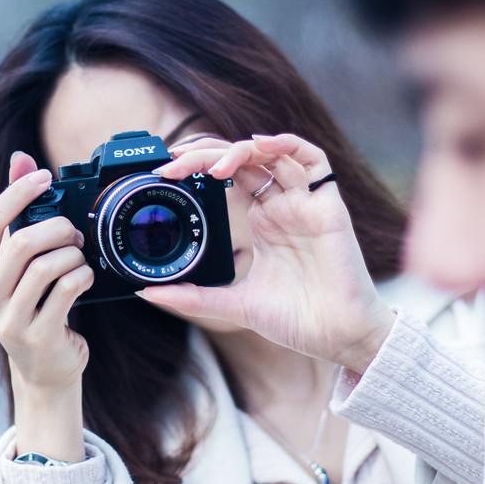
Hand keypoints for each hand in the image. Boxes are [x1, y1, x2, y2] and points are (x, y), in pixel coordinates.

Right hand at [0, 151, 94, 461]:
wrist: (45, 366)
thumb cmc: (33, 302)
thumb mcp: (19, 259)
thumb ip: (17, 210)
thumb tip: (20, 158)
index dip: (18, 192)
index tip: (45, 176)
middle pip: (21, 243)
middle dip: (56, 228)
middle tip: (74, 230)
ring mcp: (8, 320)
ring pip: (47, 266)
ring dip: (73, 254)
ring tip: (79, 257)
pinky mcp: (37, 336)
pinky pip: (67, 289)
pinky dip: (83, 275)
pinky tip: (84, 276)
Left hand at [139, 133, 395, 372]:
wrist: (338, 338)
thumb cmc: (297, 320)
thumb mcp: (232, 304)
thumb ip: (192, 297)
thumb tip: (147, 293)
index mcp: (261, 221)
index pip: (227, 176)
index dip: (198, 166)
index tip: (164, 172)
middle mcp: (281, 205)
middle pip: (242, 159)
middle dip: (206, 154)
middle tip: (173, 162)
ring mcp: (304, 202)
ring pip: (271, 153)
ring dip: (239, 150)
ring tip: (212, 166)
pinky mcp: (327, 206)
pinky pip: (314, 159)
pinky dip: (288, 144)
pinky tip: (261, 146)